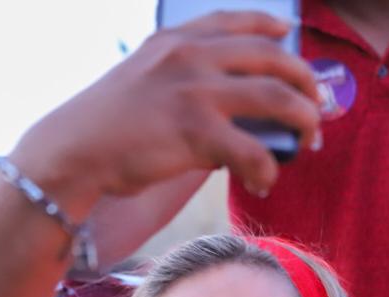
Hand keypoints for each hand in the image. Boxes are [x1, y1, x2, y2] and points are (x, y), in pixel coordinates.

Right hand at [10, 11, 320, 221]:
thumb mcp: (142, 81)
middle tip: (317, 108)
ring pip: (278, 97)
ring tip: (309, 141)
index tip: (290, 37)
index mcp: (176, 40)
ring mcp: (195, 91)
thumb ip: (184, 83)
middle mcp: (191, 56)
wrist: (71, 152)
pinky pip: (255, 150)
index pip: (238, 21)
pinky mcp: (196, 130)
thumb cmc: (105, 127)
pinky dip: (268, 170)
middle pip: (274, 58)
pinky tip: (263, 183)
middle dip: (306, 82)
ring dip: (304, 121)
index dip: (273, 28)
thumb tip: (232, 117)